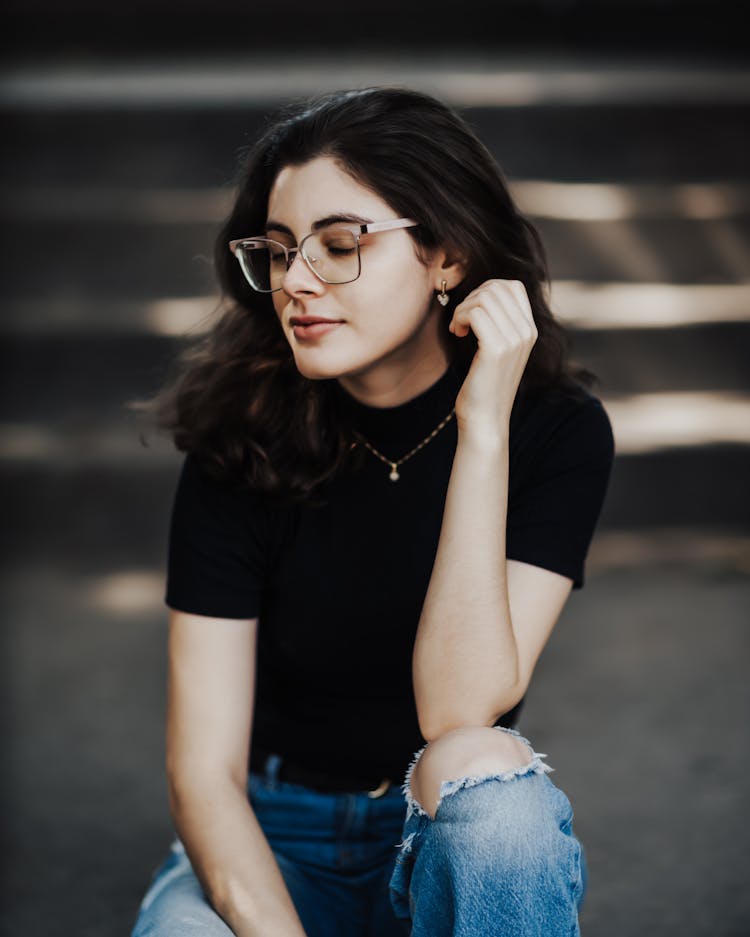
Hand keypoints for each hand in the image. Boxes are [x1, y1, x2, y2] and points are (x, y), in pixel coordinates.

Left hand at [449, 279, 537, 441]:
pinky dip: (459, 318)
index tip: (472, 313)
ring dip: (462, 309)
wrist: (485, 420)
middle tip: (461, 322)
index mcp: (530, 330)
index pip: (512, 286)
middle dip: (470, 298)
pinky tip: (457, 334)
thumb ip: (497, 323)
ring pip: (483, 297)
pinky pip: (474, 312)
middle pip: (496, 288)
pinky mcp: (497, 349)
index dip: (486, 290)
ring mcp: (514, 340)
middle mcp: (527, 332)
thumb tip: (481, 293)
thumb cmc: (483, 385)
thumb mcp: (496, 349)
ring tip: (458, 329)